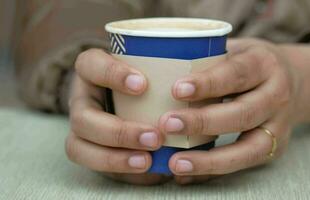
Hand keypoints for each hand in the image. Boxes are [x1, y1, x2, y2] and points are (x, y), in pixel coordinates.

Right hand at [65, 49, 169, 184]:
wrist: (126, 100)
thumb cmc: (146, 82)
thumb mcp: (153, 72)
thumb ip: (168, 77)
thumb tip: (200, 92)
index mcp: (93, 71)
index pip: (91, 64)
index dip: (111, 74)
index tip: (143, 85)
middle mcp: (82, 99)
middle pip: (82, 116)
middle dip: (118, 132)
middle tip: (155, 137)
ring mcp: (81, 127)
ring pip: (78, 146)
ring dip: (114, 158)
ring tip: (147, 161)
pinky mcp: (86, 149)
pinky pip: (92, 165)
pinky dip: (118, 168)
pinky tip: (146, 169)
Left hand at [158, 39, 309, 183]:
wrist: (295, 80)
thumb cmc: (250, 64)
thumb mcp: (236, 50)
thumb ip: (208, 58)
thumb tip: (161, 69)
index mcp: (264, 64)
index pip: (236, 73)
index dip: (208, 83)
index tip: (177, 89)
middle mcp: (277, 95)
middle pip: (243, 113)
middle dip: (203, 122)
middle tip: (167, 124)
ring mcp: (279, 125)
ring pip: (248, 148)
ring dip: (209, 159)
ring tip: (175, 163)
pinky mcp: (274, 147)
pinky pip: (244, 163)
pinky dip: (214, 170)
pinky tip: (187, 173)